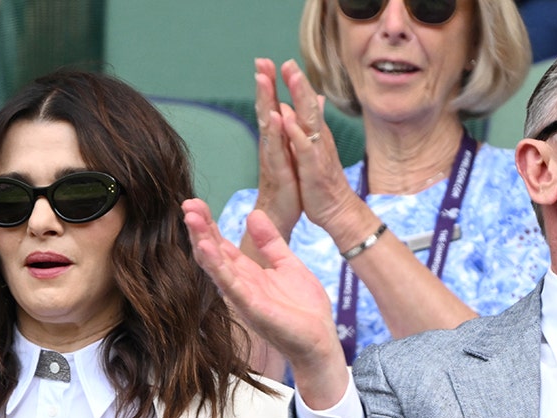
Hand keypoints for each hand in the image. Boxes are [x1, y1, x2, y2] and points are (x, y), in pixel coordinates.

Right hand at [183, 198, 349, 406]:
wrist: (321, 341)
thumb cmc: (305, 310)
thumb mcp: (288, 264)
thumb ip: (270, 241)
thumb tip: (253, 213)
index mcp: (248, 274)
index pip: (221, 245)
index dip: (208, 224)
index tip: (195, 203)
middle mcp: (240, 285)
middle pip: (213, 252)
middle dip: (199, 228)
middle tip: (187, 203)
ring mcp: (243, 297)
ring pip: (216, 266)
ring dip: (202, 242)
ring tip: (190, 218)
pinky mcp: (252, 307)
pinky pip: (230, 284)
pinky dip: (217, 266)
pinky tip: (206, 247)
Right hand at [251, 58, 303, 239]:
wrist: (280, 217)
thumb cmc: (287, 186)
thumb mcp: (293, 155)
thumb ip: (292, 131)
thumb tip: (296, 109)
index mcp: (276, 140)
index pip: (271, 106)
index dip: (269, 85)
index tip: (266, 61)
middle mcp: (271, 145)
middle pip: (265, 110)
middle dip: (264, 85)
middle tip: (260, 61)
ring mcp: (273, 158)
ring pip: (267, 125)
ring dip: (265, 101)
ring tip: (263, 80)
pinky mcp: (279, 173)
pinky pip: (276, 150)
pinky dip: (275, 133)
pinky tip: (274, 116)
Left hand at [277, 59, 368, 239]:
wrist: (337, 211)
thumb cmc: (322, 183)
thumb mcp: (314, 152)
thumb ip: (309, 128)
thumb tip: (303, 108)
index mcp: (314, 135)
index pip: (305, 104)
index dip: (297, 84)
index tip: (286, 63)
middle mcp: (317, 139)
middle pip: (308, 106)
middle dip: (299, 83)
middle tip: (289, 62)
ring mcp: (316, 153)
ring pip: (309, 121)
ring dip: (300, 99)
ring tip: (292, 79)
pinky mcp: (313, 169)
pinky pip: (304, 148)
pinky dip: (296, 133)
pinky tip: (287, 120)